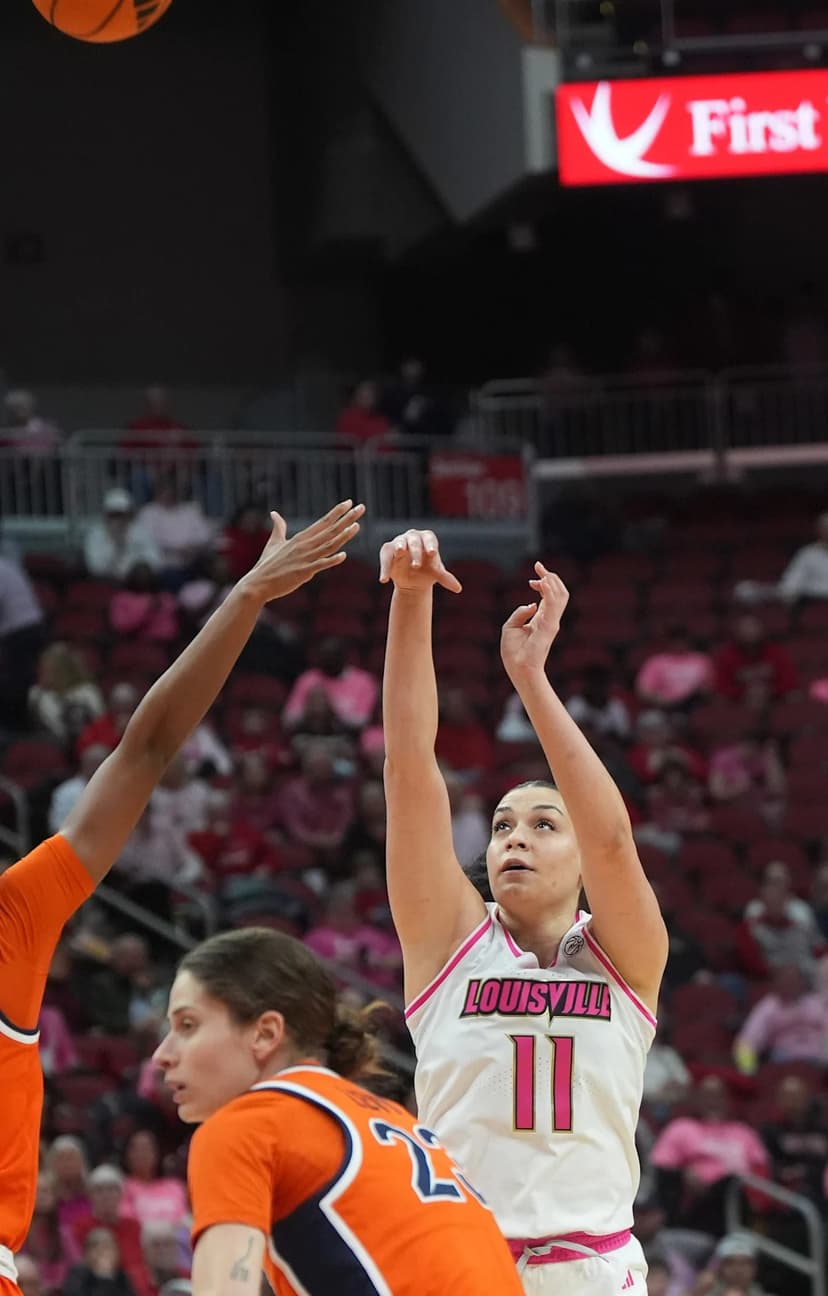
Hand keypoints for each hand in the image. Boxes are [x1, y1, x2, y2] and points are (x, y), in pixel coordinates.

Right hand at [244, 500, 363, 603]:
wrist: (258, 583)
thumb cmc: (266, 564)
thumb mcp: (273, 542)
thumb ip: (278, 527)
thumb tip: (274, 513)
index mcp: (300, 538)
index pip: (323, 522)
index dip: (337, 512)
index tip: (349, 502)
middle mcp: (304, 545)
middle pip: (330, 530)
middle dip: (347, 518)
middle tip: (361, 507)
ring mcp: (305, 558)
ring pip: (329, 545)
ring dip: (344, 536)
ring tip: (357, 526)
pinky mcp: (303, 572)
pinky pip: (320, 565)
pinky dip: (332, 560)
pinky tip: (344, 555)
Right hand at [378, 529, 461, 593]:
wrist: (413, 579)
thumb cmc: (427, 571)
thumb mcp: (436, 574)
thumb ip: (445, 578)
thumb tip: (458, 589)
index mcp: (427, 539)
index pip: (429, 538)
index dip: (430, 545)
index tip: (432, 553)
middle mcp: (413, 537)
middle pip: (414, 541)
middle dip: (416, 552)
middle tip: (416, 566)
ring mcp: (399, 542)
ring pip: (399, 543)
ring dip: (399, 547)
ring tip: (399, 551)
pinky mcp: (387, 551)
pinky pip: (385, 557)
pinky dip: (385, 568)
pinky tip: (384, 579)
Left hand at [500, 563, 568, 679]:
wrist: (518, 669)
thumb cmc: (514, 652)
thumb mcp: (511, 626)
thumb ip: (520, 613)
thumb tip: (531, 604)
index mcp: (542, 618)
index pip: (549, 595)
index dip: (544, 581)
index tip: (534, 574)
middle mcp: (549, 619)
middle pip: (559, 592)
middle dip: (551, 577)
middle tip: (538, 566)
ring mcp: (551, 622)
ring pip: (561, 596)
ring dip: (553, 581)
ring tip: (542, 573)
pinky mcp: (549, 626)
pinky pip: (553, 605)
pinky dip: (550, 592)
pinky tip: (543, 582)